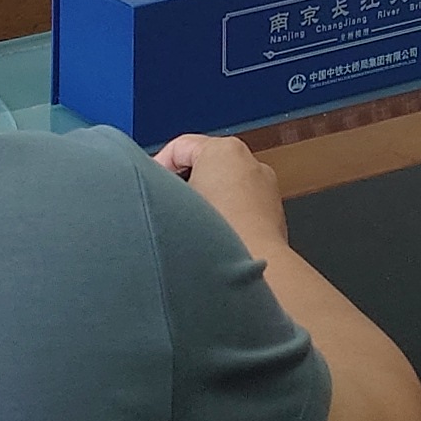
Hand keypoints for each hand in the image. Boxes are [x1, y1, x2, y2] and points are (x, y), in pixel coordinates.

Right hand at [156, 132, 286, 259]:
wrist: (253, 273)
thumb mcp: (171, 202)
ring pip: (223, 189)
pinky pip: (240, 208)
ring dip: (204, 206)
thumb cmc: (217, 238)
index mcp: (225, 150)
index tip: (147, 187)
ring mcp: (265, 188)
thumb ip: (157, 187)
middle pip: (203, 167)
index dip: (156, 167)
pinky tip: (211, 242)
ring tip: (188, 230)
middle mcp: (251, 163)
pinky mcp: (273, 213)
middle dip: (183, 188)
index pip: (179, 147)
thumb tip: (151, 192)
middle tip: (165, 210)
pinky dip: (225, 220)